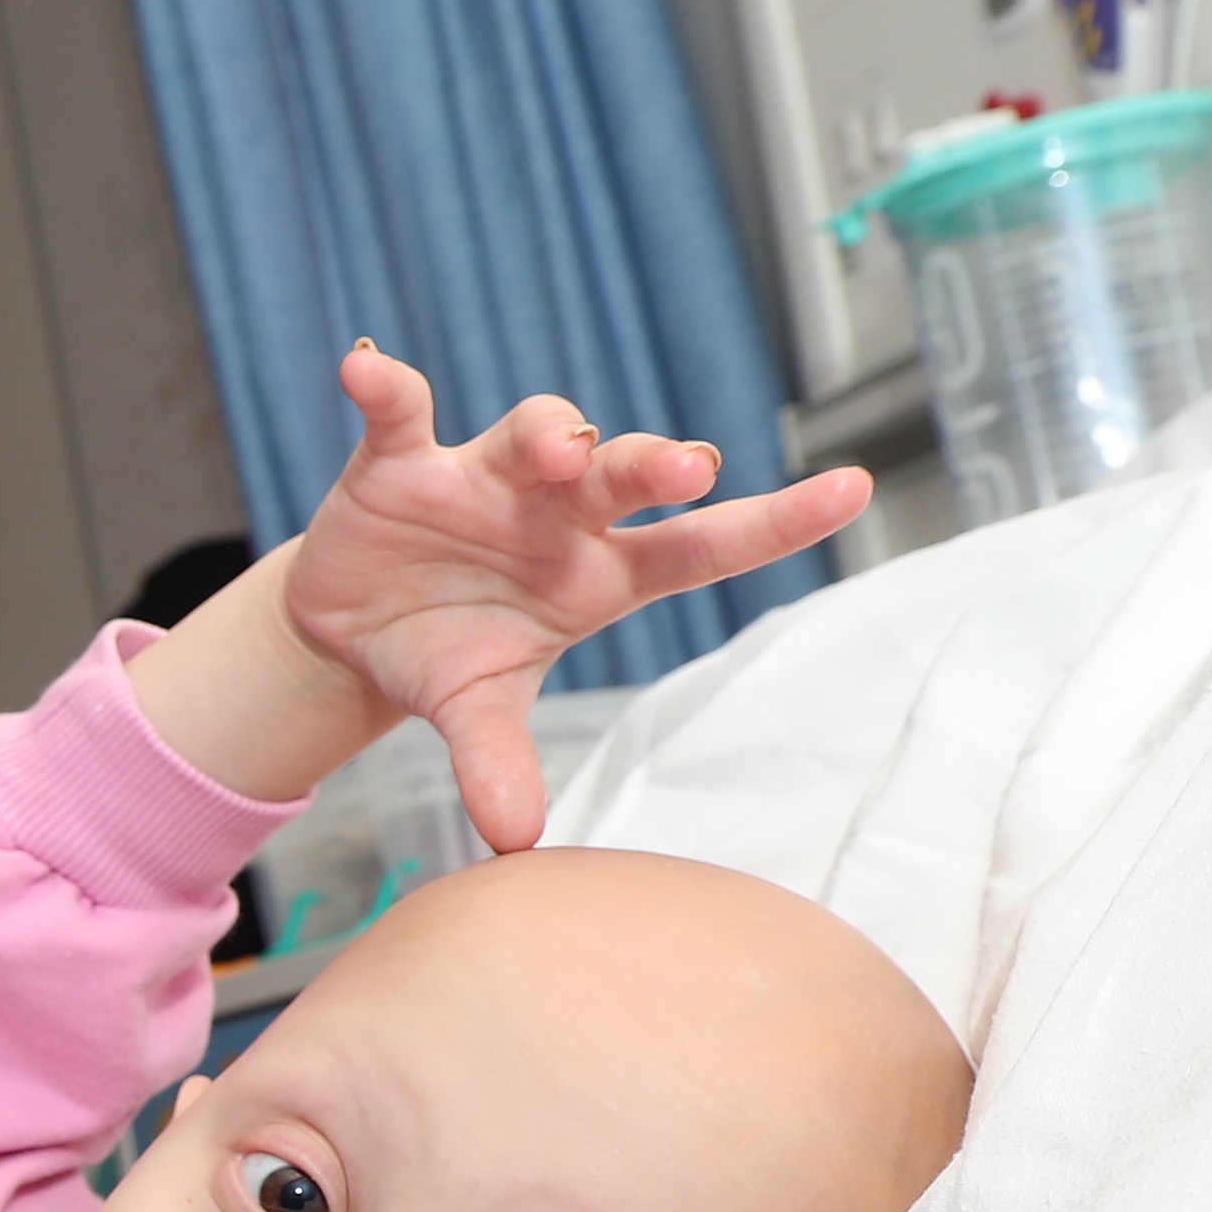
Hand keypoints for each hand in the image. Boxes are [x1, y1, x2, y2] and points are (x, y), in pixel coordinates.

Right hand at [135, 344, 870, 846]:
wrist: (358, 629)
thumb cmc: (446, 654)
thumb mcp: (476, 708)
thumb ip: (498, 760)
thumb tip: (517, 840)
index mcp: (600, 573)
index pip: (702, 546)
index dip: (776, 520)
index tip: (853, 487)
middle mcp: (557, 512)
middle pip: (623, 475)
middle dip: (654, 466)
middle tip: (684, 471)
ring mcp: (484, 479)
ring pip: (536, 432)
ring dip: (549, 434)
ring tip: (549, 450)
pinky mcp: (402, 464)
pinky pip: (400, 415)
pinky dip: (381, 388)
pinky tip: (363, 371)